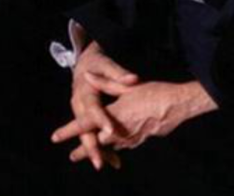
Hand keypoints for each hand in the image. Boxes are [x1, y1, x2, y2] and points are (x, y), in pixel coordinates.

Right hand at [51, 41, 138, 170]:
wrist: (84, 64)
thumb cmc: (97, 63)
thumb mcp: (106, 65)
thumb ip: (119, 74)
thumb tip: (133, 79)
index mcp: (84, 94)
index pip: (93, 110)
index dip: (101, 120)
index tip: (110, 130)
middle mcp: (80, 106)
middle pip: (85, 131)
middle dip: (92, 148)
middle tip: (100, 162)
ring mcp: (83, 115)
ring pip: (89, 136)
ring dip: (99, 151)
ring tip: (110, 164)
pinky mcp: (89, 119)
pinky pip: (94, 135)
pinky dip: (103, 146)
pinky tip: (114, 159)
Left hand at [56, 80, 217, 160]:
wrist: (177, 105)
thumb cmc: (153, 93)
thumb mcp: (128, 86)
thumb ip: (106, 83)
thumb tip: (87, 76)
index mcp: (114, 114)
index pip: (87, 124)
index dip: (70, 130)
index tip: (55, 137)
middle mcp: (120, 129)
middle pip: (96, 143)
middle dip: (84, 150)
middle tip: (72, 156)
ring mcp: (131, 137)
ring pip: (111, 147)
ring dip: (101, 152)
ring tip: (94, 157)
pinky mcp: (142, 138)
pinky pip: (126, 146)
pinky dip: (118, 149)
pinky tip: (118, 148)